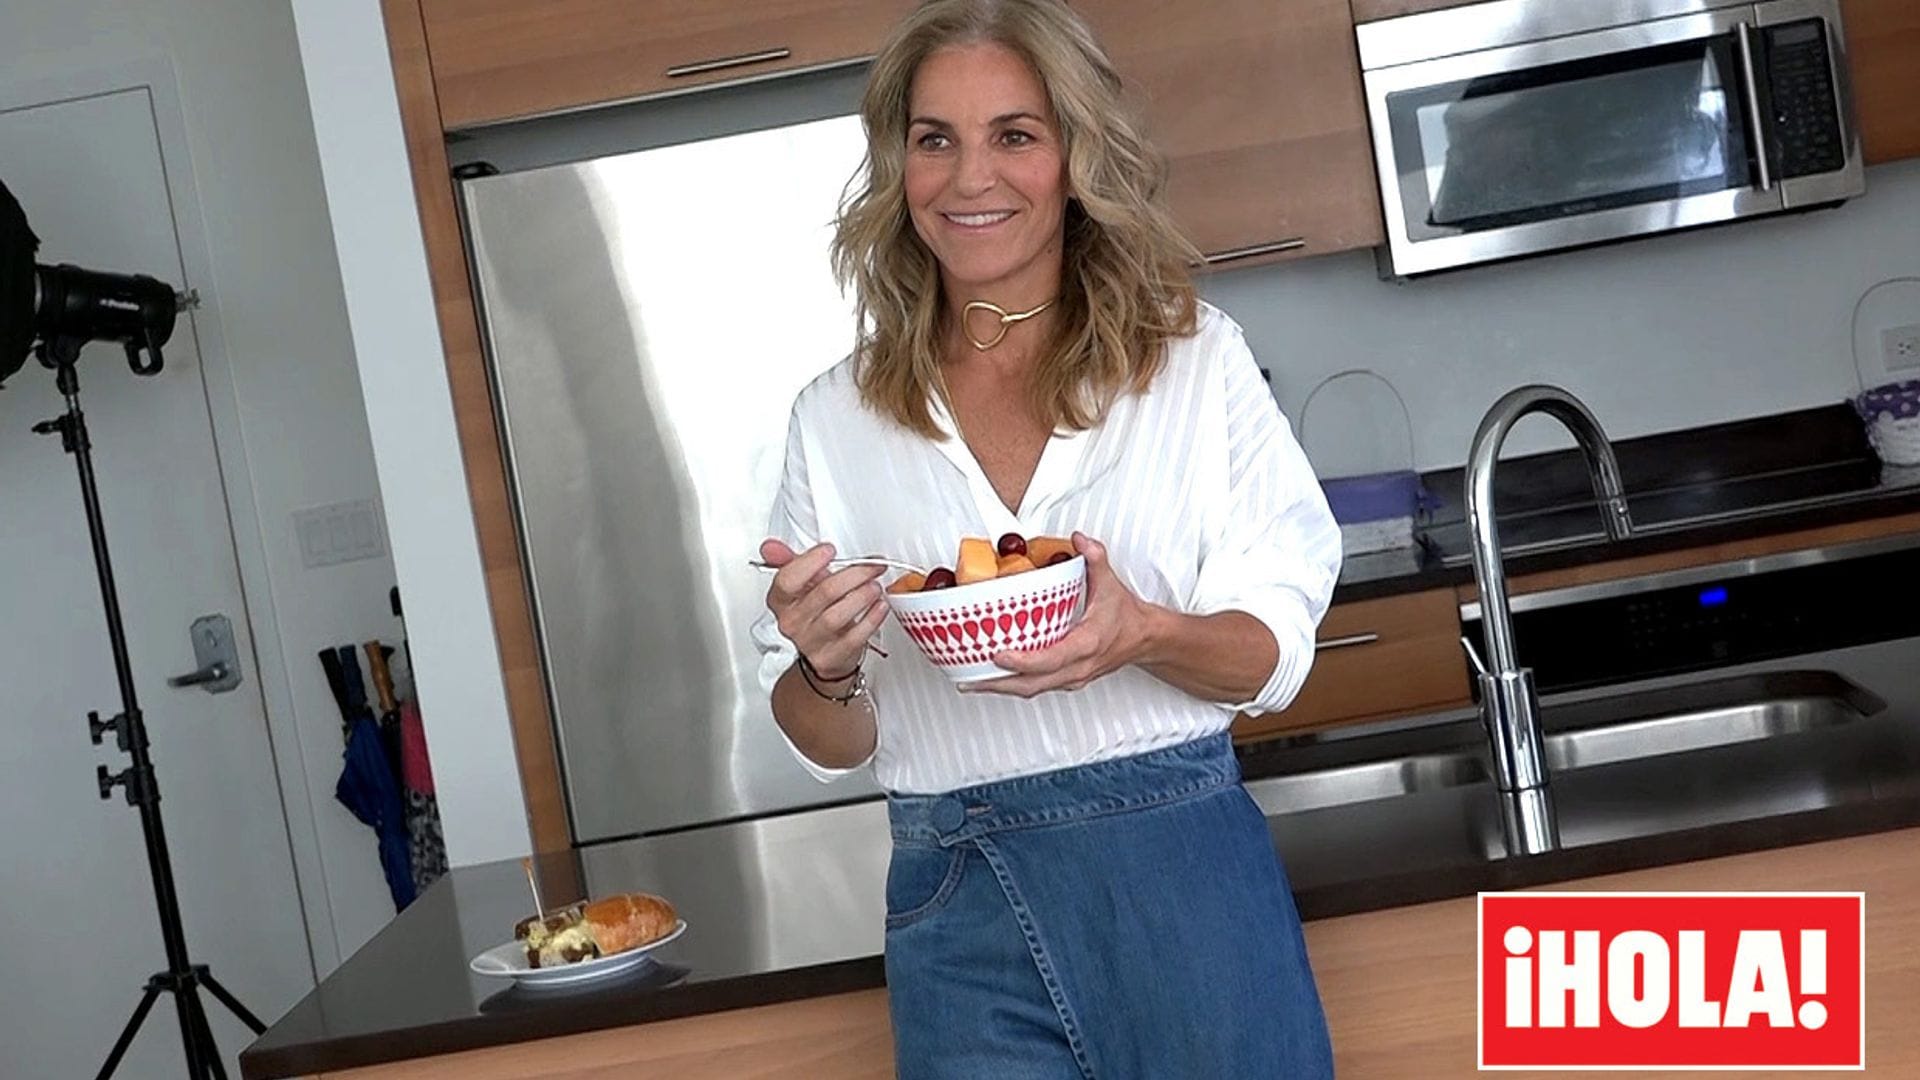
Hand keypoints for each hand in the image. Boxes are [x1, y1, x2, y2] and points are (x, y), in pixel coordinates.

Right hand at [761, 538, 887, 680]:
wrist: (821, 654)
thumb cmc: (812, 613)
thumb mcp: (799, 586)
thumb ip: (788, 562)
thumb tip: (770, 547)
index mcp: (780, 601)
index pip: (787, 580)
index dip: (809, 562)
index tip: (829, 550)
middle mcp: (792, 622)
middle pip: (823, 593)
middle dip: (852, 575)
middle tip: (871, 566)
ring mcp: (811, 641)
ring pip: (837, 616)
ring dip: (862, 597)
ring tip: (875, 586)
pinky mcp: (832, 656)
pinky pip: (854, 637)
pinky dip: (871, 619)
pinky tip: (879, 606)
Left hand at [968, 533, 1157, 697]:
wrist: (1143, 639)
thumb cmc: (1125, 616)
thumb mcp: (1111, 583)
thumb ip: (1095, 559)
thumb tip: (1078, 540)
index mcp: (1086, 644)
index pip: (1051, 659)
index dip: (1023, 660)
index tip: (998, 654)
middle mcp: (1077, 667)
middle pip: (1032, 684)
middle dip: (997, 683)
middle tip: (967, 677)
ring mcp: (1070, 678)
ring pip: (1031, 690)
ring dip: (999, 688)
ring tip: (969, 680)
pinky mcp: (1065, 681)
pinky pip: (1035, 687)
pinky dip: (1011, 684)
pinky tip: (991, 677)